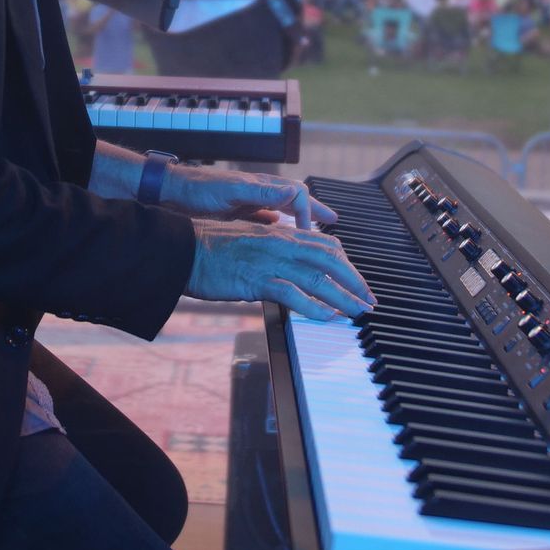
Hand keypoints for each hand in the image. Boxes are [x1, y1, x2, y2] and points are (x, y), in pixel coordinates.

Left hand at [159, 164, 337, 228]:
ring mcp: (249, 202)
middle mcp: (259, 192)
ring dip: (300, 221)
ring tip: (315, 232)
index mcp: (261, 185)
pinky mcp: (238, 213)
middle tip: (334, 222)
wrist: (169, 193)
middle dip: (316, 213)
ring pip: (283, 211)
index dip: (310, 215)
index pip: (299, 197)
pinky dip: (279, 228)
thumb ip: (261, 192)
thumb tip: (294, 191)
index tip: (311, 235)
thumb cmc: (197, 190)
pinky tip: (282, 238)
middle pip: (296, 201)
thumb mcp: (230, 191)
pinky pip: (266, 220)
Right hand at [184, 219, 374, 321]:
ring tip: (357, 312)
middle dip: (354, 281)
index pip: (324, 244)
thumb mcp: (247, 239)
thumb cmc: (209, 247)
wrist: (181, 248)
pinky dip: (314, 307)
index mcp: (279, 232)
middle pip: (330, 259)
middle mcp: (280, 242)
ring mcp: (270, 260)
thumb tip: (286, 261)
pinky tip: (327, 317)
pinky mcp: (258, 279)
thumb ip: (270, 247)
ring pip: (318, 278)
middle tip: (368, 299)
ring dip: (343, 297)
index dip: (345, 263)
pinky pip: (294, 294)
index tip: (356, 280)